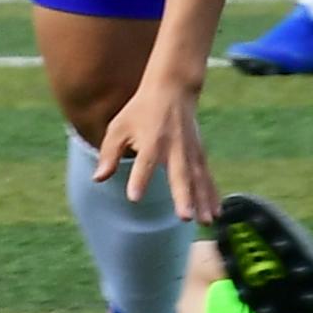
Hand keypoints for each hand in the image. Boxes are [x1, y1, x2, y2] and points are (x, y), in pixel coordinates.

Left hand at [91, 75, 217, 220]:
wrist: (173, 89)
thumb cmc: (140, 111)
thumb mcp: (119, 127)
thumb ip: (109, 154)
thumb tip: (97, 179)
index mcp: (151, 140)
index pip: (144, 162)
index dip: (140, 179)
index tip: (134, 197)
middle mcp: (173, 147)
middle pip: (179, 174)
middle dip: (183, 196)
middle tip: (185, 217)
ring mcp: (190, 150)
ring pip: (198, 179)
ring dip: (203, 201)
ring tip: (205, 222)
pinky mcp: (199, 153)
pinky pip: (207, 177)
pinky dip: (212, 195)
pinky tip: (215, 214)